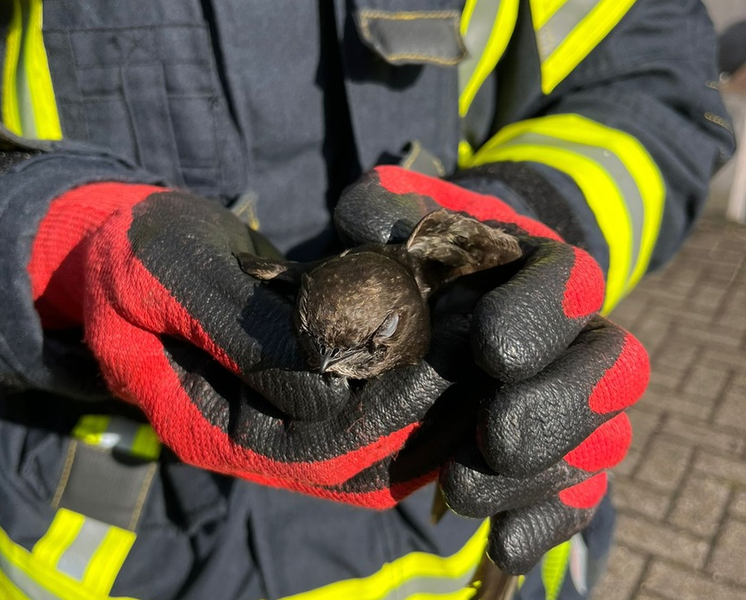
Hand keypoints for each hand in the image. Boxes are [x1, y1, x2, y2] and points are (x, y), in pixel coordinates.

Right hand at [29, 183, 455, 503]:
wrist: (124, 252)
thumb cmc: (137, 255)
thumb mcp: (171, 273)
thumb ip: (244, 331)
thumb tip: (331, 383)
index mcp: (211, 426)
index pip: (316, 447)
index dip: (386, 411)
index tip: (440, 357)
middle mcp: (251, 443)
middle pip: (358, 465)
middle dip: (425, 417)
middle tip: (479, 360)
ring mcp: (276, 426)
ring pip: (373, 454)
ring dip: (429, 414)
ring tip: (479, 361)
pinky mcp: (298, 399)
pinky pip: (368, 421)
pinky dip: (412, 398)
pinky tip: (450, 359)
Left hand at [336, 166, 649, 572]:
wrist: (451, 300)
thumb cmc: (427, 257)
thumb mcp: (400, 217)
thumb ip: (383, 211)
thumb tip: (371, 237)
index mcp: (544, 274)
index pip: (571, 286)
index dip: (542, 315)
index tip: (489, 347)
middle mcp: (575, 341)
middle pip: (609, 373)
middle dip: (556, 408)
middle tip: (494, 434)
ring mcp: (574, 404)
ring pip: (594, 446)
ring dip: (533, 477)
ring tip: (460, 487)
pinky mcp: (557, 459)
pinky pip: (573, 498)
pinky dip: (541, 523)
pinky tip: (500, 543)